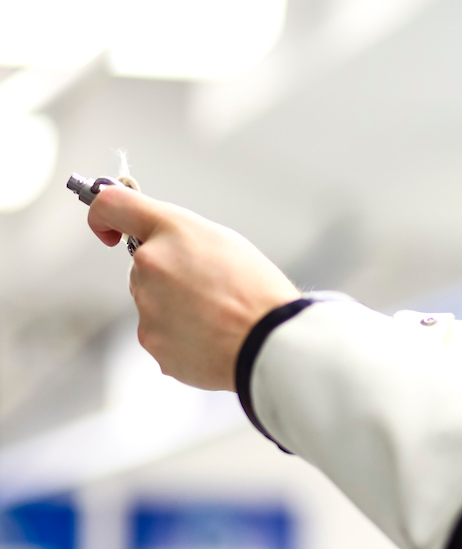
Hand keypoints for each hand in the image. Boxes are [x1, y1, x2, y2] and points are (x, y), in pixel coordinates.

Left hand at [87, 184, 299, 390]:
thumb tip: (159, 241)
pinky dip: (182, 335)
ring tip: (217, 315)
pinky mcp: (151, 343)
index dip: (104, 217)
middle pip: (144, 266)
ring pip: (152, 301)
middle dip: (168, 274)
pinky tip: (211, 335)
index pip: (111, 205)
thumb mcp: (226, 242)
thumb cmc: (258, 290)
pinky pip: (161, 333)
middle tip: (209, 286)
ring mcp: (147, 307)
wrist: (269, 342)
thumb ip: (181, 236)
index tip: (112, 231)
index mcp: (171, 232)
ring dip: (176, 306)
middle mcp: (150, 265)